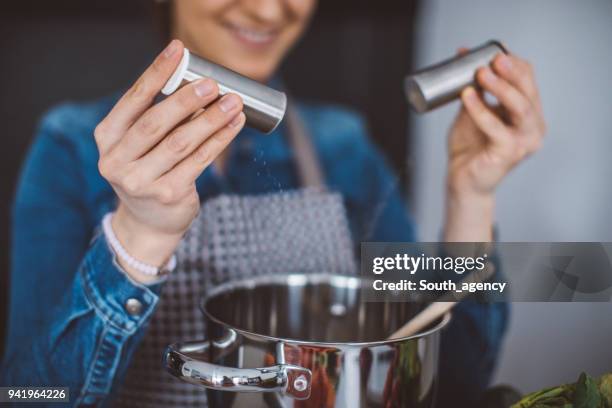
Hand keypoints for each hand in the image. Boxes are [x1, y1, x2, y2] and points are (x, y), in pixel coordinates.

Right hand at [95, 40, 245, 281]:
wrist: (148, 224)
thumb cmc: (148, 172)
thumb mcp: (140, 145)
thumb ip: (159, 118)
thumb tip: (199, 85)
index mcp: (107, 138)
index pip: (133, 99)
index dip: (156, 73)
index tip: (178, 51)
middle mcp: (117, 160)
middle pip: (156, 123)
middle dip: (187, 100)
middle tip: (212, 84)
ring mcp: (141, 181)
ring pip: (181, 143)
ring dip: (211, 120)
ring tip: (233, 103)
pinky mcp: (168, 194)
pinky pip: (199, 161)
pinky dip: (219, 140)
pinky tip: (234, 125)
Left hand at [444, 50, 545, 240]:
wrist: (461, 179)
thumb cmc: (469, 147)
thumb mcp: (472, 110)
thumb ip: (474, 88)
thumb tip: (464, 55)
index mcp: (528, 114)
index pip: (528, 81)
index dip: (513, 64)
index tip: (492, 51)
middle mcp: (533, 127)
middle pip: (529, 91)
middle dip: (512, 72)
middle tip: (492, 59)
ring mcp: (525, 141)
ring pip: (520, 107)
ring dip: (501, 87)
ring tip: (481, 73)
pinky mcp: (510, 152)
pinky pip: (496, 127)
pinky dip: (481, 110)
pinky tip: (467, 96)